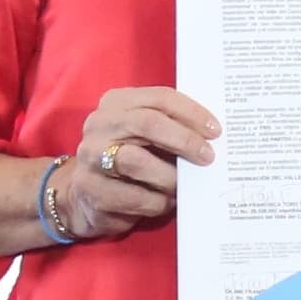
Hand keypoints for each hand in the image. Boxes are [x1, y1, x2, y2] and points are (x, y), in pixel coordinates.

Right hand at [61, 86, 220, 234]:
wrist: (85, 196)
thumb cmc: (127, 159)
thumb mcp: (145, 136)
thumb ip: (170, 127)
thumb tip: (212, 136)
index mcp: (116, 103)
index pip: (159, 98)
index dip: (191, 113)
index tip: (215, 131)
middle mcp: (99, 125)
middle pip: (147, 123)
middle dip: (184, 140)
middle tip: (208, 156)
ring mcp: (90, 157)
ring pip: (137, 161)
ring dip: (170, 176)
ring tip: (185, 185)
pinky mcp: (92, 191)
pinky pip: (136, 196)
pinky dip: (159, 201)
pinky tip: (167, 201)